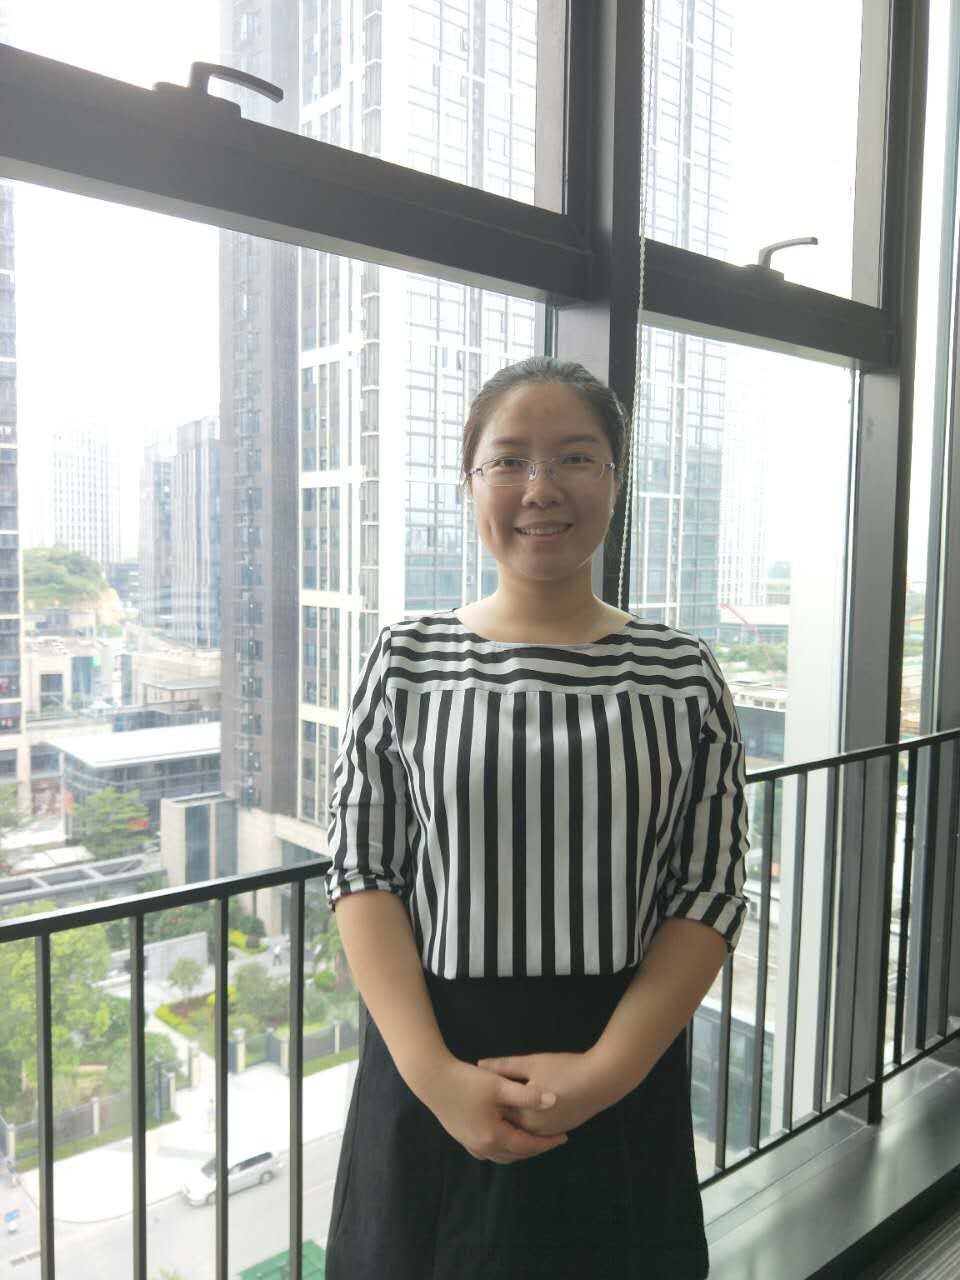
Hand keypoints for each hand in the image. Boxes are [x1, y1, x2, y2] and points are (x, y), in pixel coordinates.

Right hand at [415, 1055, 568, 1164]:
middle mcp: (483, 1146)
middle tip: (551, 1138)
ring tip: (533, 1139)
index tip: (564, 1137)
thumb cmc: (466, 1081)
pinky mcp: (461, 1137)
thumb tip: (554, 1101)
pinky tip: (504, 1139)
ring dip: (519, 1150)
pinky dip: (501, 1149)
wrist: (432, 1079)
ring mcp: (470, 1143)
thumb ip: (528, 1094)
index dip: (547, 1142)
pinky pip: (487, 1152)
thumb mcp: (499, 1085)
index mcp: (495, 1136)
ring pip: (502, 1156)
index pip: (528, 1145)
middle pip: (516, 1154)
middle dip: (535, 1148)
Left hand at [475, 1051, 611, 1137]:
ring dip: (513, 1120)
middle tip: (484, 1098)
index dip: (486, 1102)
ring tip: (501, 1103)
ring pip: (524, 1130)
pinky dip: (528, 1123)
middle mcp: (535, 1131)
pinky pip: (537, 1131)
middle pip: (509, 1125)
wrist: (601, 1080)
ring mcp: (550, 1132)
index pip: (497, 1113)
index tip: (476, 1090)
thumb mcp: (532, 1063)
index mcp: (525, 1116)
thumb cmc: (565, 1069)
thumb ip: (505, 1066)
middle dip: (497, 1113)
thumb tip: (480, 1065)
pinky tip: (523, 1109)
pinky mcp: (561, 1129)